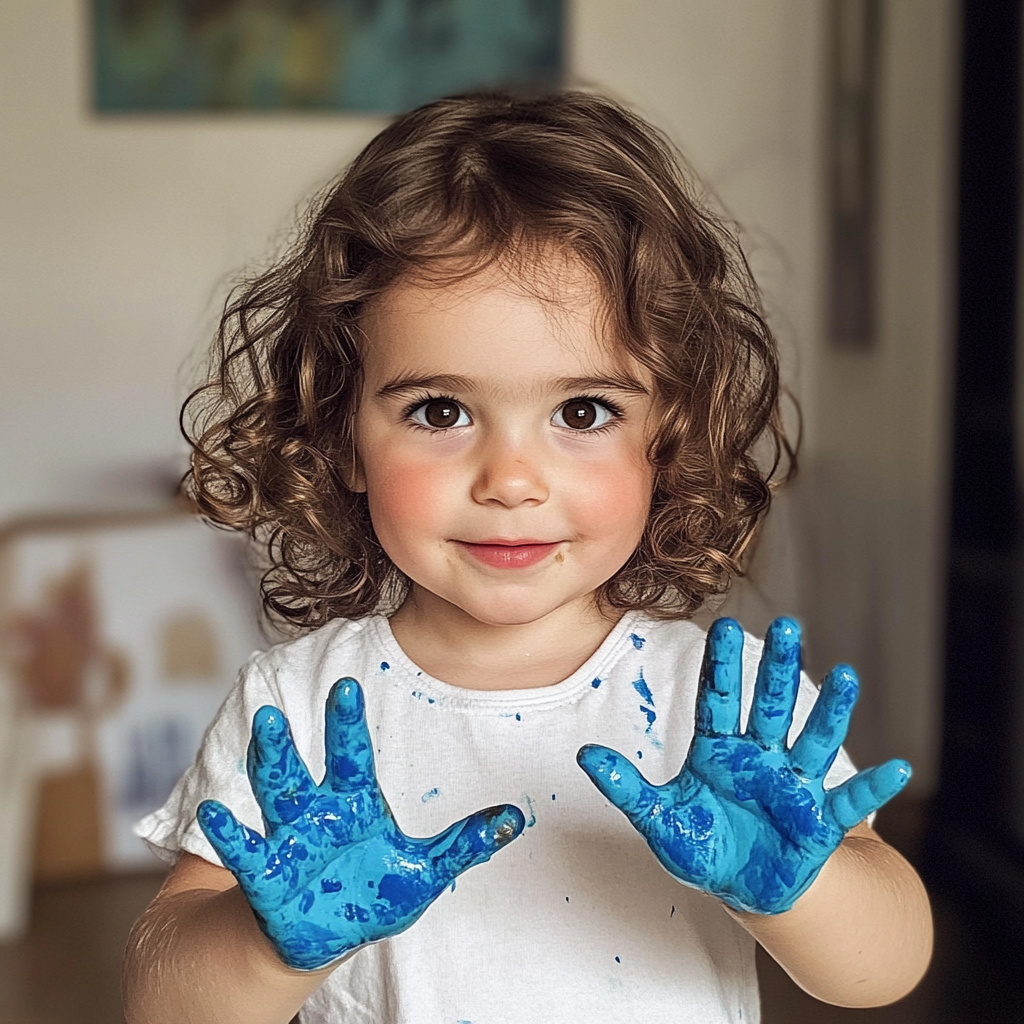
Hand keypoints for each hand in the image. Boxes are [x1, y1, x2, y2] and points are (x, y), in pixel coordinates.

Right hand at [197, 678, 523, 969]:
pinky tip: (215, 813)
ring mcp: (286, 840)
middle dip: (292, 739)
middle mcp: (316, 812)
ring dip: (265, 763)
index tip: (345, 687)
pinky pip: (245, 852)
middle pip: (302, 769)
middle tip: (278, 707)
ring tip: (261, 731)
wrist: (323, 935)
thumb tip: (517, 818)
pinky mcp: (264, 876)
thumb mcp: (424, 871)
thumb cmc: (373, 894)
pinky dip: (229, 834)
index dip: (346, 723)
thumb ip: (466, 844)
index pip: (351, 755)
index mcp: (354, 802)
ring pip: (273, 794)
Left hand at [577, 617, 909, 914]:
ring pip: (813, 740)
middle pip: (771, 705)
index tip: (724, 626)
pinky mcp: (819, 822)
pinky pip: (848, 803)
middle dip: (779, 668)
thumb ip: (626, 787)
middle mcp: (760, 758)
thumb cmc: (702, 846)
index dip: (722, 666)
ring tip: (848, 675)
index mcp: (718, 751)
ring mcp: (793, 785)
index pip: (719, 699)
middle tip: (788, 625)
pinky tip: (898, 767)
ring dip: (832, 710)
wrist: (744, 888)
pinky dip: (873, 788)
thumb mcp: (658, 819)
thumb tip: (585, 756)